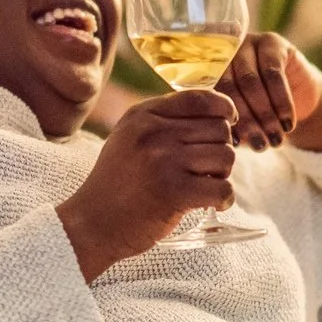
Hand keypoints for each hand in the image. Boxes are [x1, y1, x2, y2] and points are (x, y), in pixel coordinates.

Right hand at [55, 89, 236, 279]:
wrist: (92, 223)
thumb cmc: (117, 183)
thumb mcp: (130, 137)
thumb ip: (163, 121)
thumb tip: (218, 113)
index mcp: (144, 115)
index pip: (201, 98)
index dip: (224, 108)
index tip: (229, 122)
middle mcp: (154, 132)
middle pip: (220, 129)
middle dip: (221, 150)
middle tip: (206, 170)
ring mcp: (164, 161)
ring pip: (226, 157)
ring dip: (222, 175)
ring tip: (203, 186)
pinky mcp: (175, 192)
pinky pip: (223, 189)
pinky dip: (225, 199)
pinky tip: (213, 205)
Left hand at [216, 30, 321, 151]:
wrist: (298, 97)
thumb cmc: (261, 113)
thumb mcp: (244, 118)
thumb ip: (231, 124)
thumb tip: (226, 143)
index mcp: (208, 69)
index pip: (212, 95)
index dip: (224, 121)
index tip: (235, 145)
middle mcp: (224, 52)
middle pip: (231, 87)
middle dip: (247, 121)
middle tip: (260, 146)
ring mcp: (247, 43)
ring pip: (252, 81)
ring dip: (266, 115)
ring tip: (276, 140)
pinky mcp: (272, 42)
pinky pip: (274, 74)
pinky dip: (282, 103)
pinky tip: (287, 124)